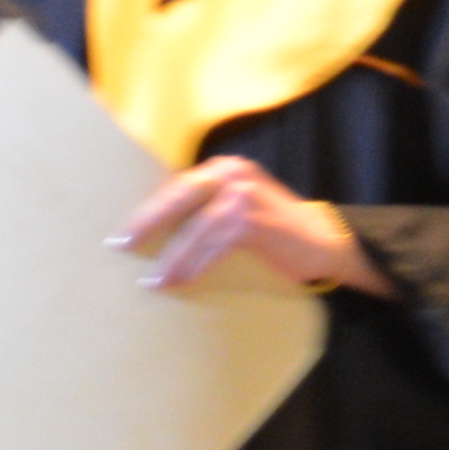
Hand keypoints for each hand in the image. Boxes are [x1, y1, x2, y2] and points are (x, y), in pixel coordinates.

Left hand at [119, 155, 375, 295]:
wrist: (327, 241)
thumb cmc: (277, 230)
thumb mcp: (240, 206)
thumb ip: (209, 207)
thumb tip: (160, 230)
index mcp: (225, 168)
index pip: (177, 186)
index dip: (149, 210)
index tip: (123, 230)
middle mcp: (232, 174)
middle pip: (178, 198)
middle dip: (147, 224)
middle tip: (121, 245)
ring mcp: (244, 195)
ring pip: (195, 228)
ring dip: (172, 257)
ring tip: (154, 279)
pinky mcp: (254, 221)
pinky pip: (214, 245)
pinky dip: (195, 265)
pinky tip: (181, 281)